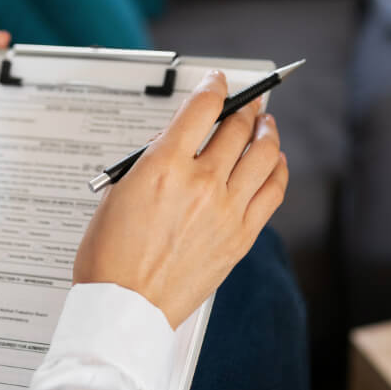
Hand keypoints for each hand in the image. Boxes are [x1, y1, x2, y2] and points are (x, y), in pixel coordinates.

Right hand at [73, 71, 287, 327]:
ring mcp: (226, 209)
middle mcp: (201, 182)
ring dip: (267, 133)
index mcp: (164, 166)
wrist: (124, 308)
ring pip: (263, 155)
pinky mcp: (241, 236)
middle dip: (245, 108)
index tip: (219, 81)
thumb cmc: (111, 258)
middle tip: (249, 103)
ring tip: (267, 126)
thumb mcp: (118, 192)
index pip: (201, 108)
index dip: (215, 86)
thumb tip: (176, 143)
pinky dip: (278, 170)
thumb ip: (152, 162)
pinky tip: (276, 162)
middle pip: (237, 128)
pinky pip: (273, 192)